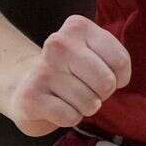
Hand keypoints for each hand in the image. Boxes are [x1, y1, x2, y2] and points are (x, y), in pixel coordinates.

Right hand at [3, 15, 132, 136]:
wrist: (24, 82)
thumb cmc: (72, 70)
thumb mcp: (95, 52)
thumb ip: (115, 60)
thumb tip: (115, 81)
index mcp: (78, 27)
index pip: (120, 61)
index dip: (120, 77)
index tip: (104, 74)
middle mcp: (58, 43)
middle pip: (106, 82)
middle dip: (102, 94)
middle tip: (87, 88)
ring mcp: (42, 69)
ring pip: (89, 103)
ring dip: (85, 107)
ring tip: (70, 97)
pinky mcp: (31, 96)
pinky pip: (70, 117)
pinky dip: (70, 118)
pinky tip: (58, 107)